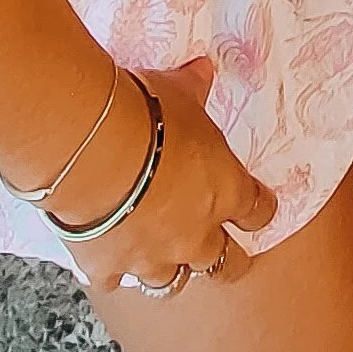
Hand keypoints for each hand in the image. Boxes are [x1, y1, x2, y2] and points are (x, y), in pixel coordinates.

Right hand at [72, 58, 277, 300]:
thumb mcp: (178, 91)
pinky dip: (112, 271)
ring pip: (173, 282)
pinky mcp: (109, 267)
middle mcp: (195, 235)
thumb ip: (194, 86)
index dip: (259, 210)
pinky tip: (104, 260)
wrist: (93, 150)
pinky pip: (115, 281)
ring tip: (161, 261)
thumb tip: (203, 69)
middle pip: (225, 264)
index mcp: (224, 191)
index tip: (258, 207)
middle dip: (226, 260)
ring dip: (169, 270)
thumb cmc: (146, 115)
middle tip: (224, 256)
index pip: (257, 211)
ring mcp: (153, 257)